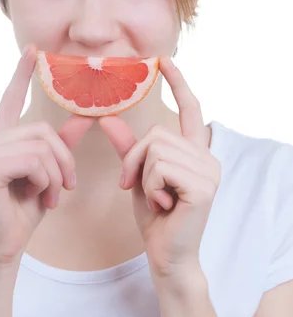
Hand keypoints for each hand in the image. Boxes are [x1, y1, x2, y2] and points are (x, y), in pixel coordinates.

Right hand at [0, 45, 93, 267]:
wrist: (6, 246)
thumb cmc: (25, 210)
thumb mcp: (49, 173)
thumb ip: (63, 144)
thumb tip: (87, 116)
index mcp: (2, 138)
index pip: (10, 98)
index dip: (21, 73)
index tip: (33, 50)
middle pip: (43, 129)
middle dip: (63, 160)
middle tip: (64, 187)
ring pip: (42, 146)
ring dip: (56, 175)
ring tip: (50, 196)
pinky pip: (34, 161)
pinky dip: (46, 182)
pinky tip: (37, 199)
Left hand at [99, 56, 220, 279]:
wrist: (167, 255)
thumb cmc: (155, 216)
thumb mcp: (138, 176)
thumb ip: (128, 147)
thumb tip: (107, 117)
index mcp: (194, 152)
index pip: (190, 108)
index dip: (178, 83)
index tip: (164, 60)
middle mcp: (207, 156)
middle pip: (157, 132)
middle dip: (135, 160)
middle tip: (135, 186)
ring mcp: (209, 170)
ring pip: (156, 149)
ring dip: (142, 177)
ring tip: (154, 199)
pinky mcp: (203, 185)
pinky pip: (159, 167)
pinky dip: (149, 187)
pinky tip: (162, 206)